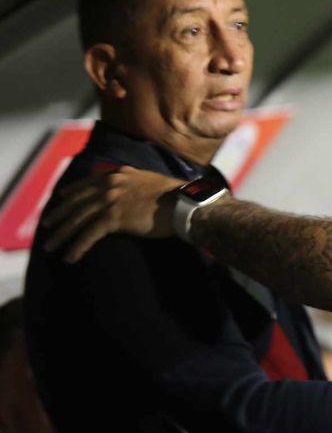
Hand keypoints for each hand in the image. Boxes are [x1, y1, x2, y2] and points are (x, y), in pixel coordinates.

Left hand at [41, 166, 183, 263]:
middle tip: (46, 226)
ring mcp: (110, 201)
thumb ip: (134, 180)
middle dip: (59, 215)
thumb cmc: (174, 195)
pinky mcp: (114, 218)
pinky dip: (77, 246)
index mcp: (118, 175)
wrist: (183, 202)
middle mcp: (110, 185)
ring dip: (62, 234)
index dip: (72, 192)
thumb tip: (131, 183)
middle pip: (77, 202)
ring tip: (51, 246)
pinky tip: (70, 257)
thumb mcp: (150, 180)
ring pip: (78, 219)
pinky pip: (89, 234)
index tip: (60, 198)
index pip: (88, 183)